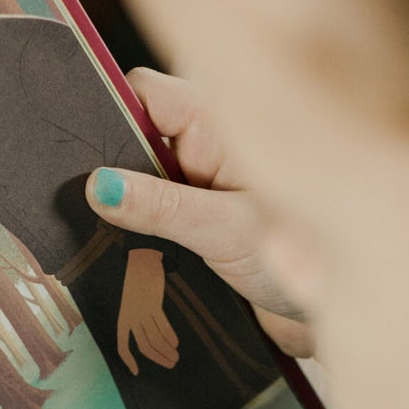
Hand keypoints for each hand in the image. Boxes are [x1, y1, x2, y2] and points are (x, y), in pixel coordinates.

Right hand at [86, 68, 313, 357]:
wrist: (332, 316)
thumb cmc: (304, 263)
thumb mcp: (223, 231)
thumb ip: (160, 207)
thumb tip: (96, 186)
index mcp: (220, 123)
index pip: (144, 92)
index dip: (107, 110)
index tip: (76, 149)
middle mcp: (208, 145)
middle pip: (132, 133)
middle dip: (106, 165)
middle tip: (82, 203)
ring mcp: (199, 183)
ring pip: (135, 178)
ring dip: (120, 206)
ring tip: (98, 234)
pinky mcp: (193, 221)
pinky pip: (147, 215)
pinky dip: (131, 232)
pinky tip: (118, 253)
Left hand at [117, 248, 177, 374]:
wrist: (141, 263)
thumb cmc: (137, 285)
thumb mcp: (132, 305)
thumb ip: (137, 321)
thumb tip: (150, 339)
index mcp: (123, 320)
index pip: (123, 346)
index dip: (129, 361)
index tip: (136, 373)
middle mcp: (131, 318)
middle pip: (145, 347)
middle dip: (158, 358)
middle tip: (170, 364)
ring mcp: (142, 312)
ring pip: (155, 339)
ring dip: (167, 350)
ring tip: (175, 356)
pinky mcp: (154, 304)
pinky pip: (163, 326)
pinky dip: (170, 337)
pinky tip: (176, 343)